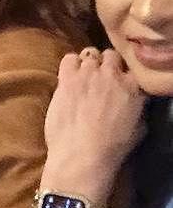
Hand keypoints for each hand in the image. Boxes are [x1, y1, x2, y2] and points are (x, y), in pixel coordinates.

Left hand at [40, 48, 144, 195]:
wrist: (82, 153)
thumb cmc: (113, 147)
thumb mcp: (140, 128)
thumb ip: (139, 107)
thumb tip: (136, 100)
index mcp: (135, 86)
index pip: (133, 66)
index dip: (124, 72)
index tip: (119, 80)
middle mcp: (114, 75)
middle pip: (112, 55)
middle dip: (107, 64)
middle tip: (100, 77)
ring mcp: (90, 74)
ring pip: (91, 53)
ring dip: (88, 63)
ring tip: (83, 77)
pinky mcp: (68, 79)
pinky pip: (69, 58)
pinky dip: (70, 64)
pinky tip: (69, 75)